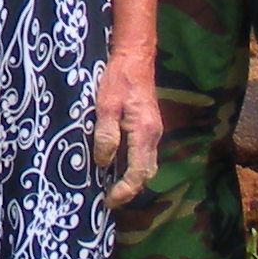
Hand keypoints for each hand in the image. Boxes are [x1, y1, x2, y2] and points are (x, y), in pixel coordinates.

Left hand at [90, 50, 162, 208]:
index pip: (137, 173)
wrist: (136, 57)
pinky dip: (133, 165)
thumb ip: (106, 135)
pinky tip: (117, 164)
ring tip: (110, 185)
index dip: (124, 191)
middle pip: (146, 173)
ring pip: (146, 165)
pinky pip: (144, 153)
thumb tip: (103, 163)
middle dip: (130, 189)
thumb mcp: (106, 106)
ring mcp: (154, 131)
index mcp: (144, 133)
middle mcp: (154, 136)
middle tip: (108, 198)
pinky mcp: (149, 126)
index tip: (108, 201)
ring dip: (131, 178)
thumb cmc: (119, 79)